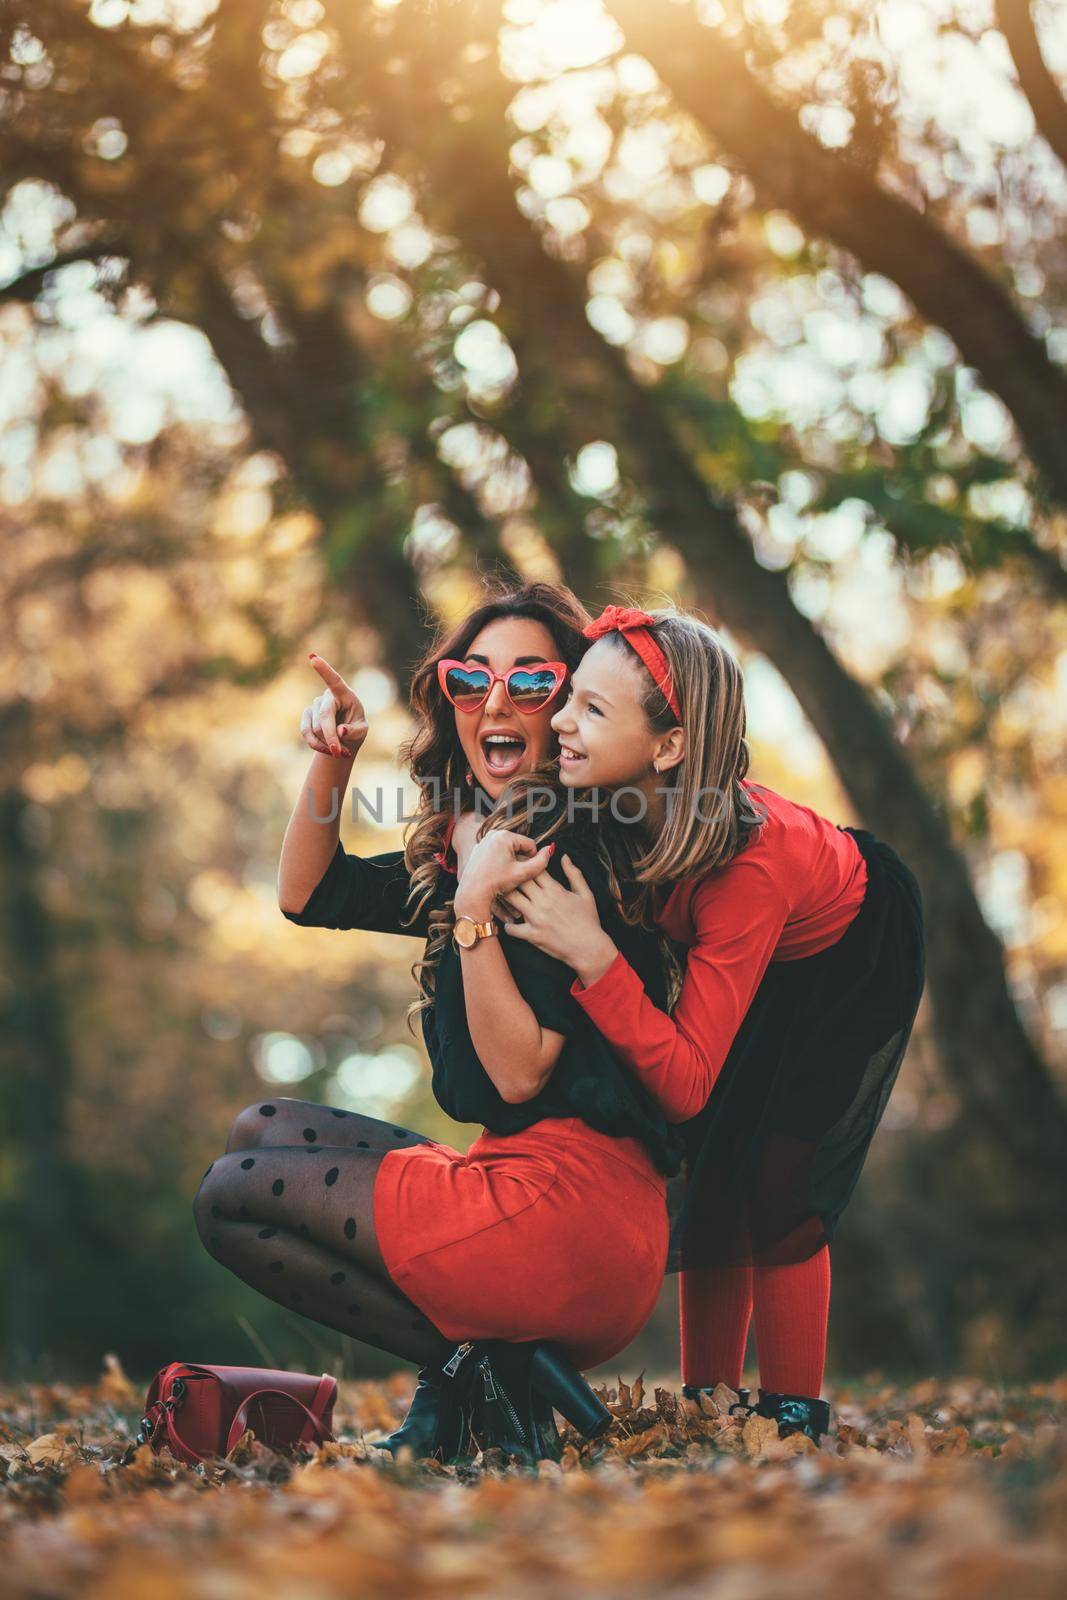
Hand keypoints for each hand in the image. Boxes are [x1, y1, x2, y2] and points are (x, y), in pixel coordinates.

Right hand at [300, 654, 368, 759]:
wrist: (343, 738)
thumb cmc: (355, 730)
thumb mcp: (361, 731)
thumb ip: (354, 731)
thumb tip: (340, 731)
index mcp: (344, 694)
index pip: (334, 680)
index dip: (324, 669)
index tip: (312, 658)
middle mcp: (327, 696)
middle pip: (325, 717)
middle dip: (331, 738)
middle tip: (340, 754)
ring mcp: (315, 705)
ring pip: (316, 728)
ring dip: (328, 744)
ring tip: (340, 751)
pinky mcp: (306, 716)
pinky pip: (306, 733)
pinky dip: (317, 745)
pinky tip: (327, 749)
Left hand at [453, 829, 555, 920]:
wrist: (472, 892)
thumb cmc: (496, 882)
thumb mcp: (522, 873)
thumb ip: (541, 861)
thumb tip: (551, 848)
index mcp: (504, 836)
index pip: (529, 844)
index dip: (532, 859)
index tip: (525, 872)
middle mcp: (493, 834)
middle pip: (518, 846)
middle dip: (521, 859)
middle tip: (516, 875)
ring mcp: (484, 840)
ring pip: (507, 850)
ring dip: (511, 861)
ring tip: (506, 875)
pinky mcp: (478, 848)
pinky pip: (496, 852)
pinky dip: (500, 861)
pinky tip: (497, 873)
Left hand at [500, 854, 617, 984]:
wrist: (589, 948)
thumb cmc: (588, 921)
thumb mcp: (585, 893)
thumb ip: (574, 873)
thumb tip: (564, 856)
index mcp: (555, 889)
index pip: (534, 869)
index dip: (526, 864)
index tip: (522, 865)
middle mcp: (543, 901)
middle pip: (519, 880)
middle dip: (512, 876)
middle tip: (507, 877)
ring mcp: (535, 918)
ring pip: (511, 899)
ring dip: (507, 897)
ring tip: (506, 896)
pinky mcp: (532, 935)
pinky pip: (511, 928)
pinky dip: (508, 925)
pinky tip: (511, 922)